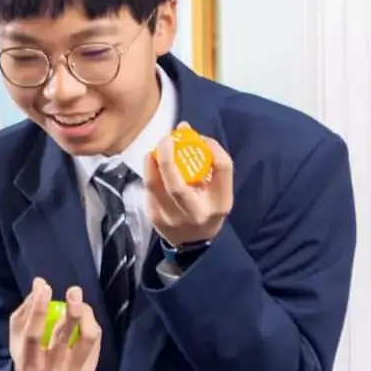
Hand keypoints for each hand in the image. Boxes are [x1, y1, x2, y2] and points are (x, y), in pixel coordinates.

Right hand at [5, 277, 102, 370]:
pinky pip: (95, 341)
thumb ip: (27, 308)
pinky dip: (90, 324)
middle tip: (74, 290)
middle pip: (63, 338)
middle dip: (70, 310)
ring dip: (86, 315)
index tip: (45, 288)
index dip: (39, 310)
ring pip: (87, 338)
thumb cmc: (28, 349)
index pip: (33, 335)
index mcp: (28, 364)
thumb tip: (40, 283)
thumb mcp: (19, 331)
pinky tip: (83, 319)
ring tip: (81, 303)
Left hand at [146, 124, 234, 247]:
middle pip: (178, 186)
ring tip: (157, 148)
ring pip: (155, 187)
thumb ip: (208, 162)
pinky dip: (150, 172)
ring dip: (153, 162)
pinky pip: (149, 189)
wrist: (193, 243)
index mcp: (220, 203)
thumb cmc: (208, 207)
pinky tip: (153, 162)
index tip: (201, 137)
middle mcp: (197, 214)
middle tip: (168, 138)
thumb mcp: (218, 190)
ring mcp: (172, 219)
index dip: (212, 148)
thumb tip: (184, 128)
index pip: (221, 170)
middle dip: (169, 157)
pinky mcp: (155, 218)